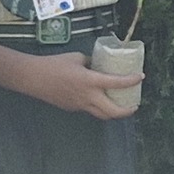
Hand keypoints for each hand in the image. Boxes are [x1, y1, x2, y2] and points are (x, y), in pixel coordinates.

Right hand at [25, 50, 140, 119]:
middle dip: (127, 111)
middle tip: (134, 105)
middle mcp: (87, 97)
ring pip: (101, 115)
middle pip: (113, 112)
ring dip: (113, 112)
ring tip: (120, 106)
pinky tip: (98, 99)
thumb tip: (98, 65)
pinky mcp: (72, 108)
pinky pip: (89, 110)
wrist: (33, 78)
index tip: (140, 78)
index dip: (131, 81)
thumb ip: (91, 63)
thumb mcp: (77, 58)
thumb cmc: (54, 64)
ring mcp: (79, 105)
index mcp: (90, 81)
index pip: (117, 83)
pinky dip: (97, 107)